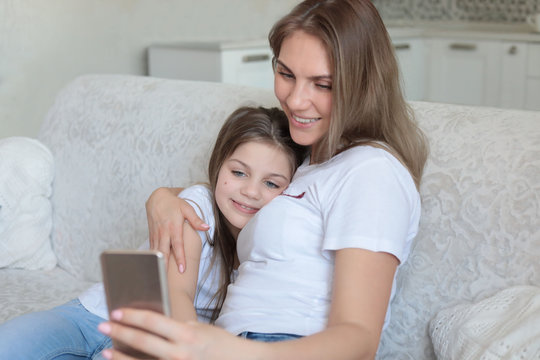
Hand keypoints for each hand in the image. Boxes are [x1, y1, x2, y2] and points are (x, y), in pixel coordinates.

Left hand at [98, 309, 249, 359]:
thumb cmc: (218, 343)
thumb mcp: (199, 329)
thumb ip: (176, 327)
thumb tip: (150, 324)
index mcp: (186, 335)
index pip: (153, 321)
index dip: (131, 316)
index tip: (115, 311)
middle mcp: (179, 353)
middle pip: (142, 341)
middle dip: (119, 332)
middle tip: (102, 325)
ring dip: (120, 357)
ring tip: (105, 350)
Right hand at [146, 187, 208, 272]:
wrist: (157, 198)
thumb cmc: (173, 203)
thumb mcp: (187, 208)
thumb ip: (196, 219)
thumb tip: (207, 228)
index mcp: (173, 227)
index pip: (177, 245)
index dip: (180, 257)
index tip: (182, 268)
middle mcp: (163, 232)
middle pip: (164, 251)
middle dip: (166, 265)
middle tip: (168, 279)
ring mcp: (156, 234)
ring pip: (156, 251)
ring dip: (158, 264)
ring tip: (161, 276)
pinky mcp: (152, 235)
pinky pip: (152, 249)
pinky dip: (153, 258)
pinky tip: (155, 267)